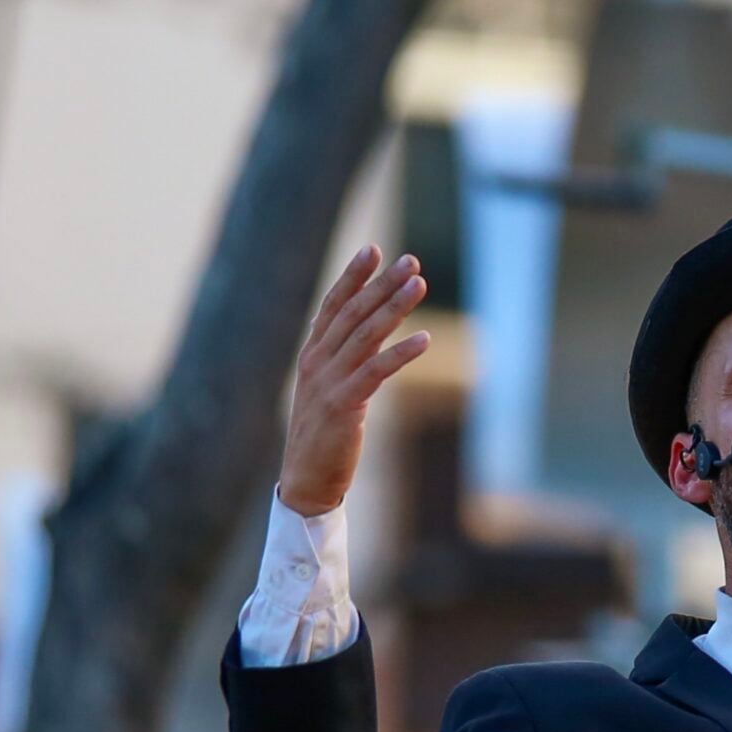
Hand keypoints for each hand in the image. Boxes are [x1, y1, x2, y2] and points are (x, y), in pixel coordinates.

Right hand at [279, 246, 430, 516]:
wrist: (306, 481)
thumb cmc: (322, 436)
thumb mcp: (329, 390)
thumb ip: (344, 361)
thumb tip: (368, 335)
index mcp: (312, 355)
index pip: (333, 306)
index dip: (353, 277)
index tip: (373, 250)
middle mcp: (317, 362)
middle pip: (353, 313)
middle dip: (382, 284)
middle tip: (410, 260)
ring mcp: (328, 382)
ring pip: (365, 335)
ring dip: (395, 307)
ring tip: (419, 284)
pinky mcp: (343, 405)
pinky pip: (375, 371)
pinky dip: (401, 353)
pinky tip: (425, 338)